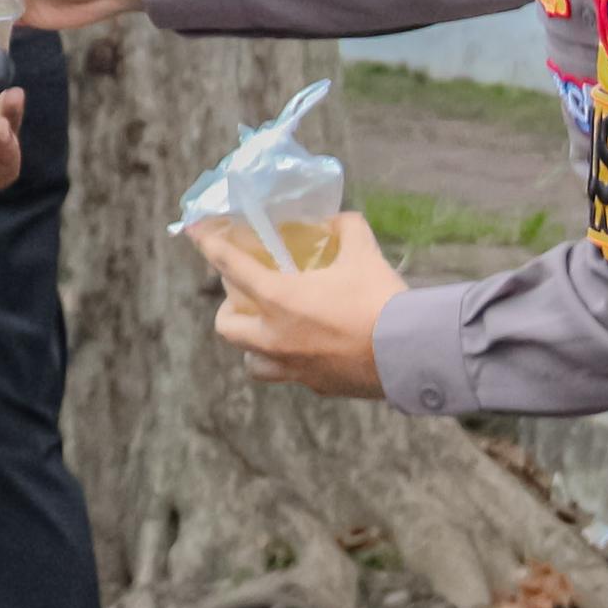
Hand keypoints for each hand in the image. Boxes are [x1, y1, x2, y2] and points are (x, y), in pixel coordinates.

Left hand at [187, 211, 406, 398]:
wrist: (412, 353)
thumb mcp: (363, 253)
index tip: (195, 232)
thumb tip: (337, 220)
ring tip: (270, 329)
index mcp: (280, 300)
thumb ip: (346, 229)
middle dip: (230, 308)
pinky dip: (292, 361)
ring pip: (251, 362)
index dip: (210, 246)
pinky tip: (310, 348)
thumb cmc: (381, 300)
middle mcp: (276, 338)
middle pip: (226, 326)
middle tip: (248, 293)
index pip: (231, 267)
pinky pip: (290, 376)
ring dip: (252, 345)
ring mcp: (294, 367)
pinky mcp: (317, 386)